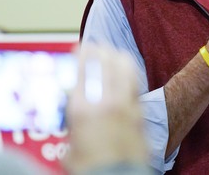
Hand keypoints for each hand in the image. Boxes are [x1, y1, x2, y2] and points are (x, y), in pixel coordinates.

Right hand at [64, 43, 148, 172]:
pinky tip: (128, 72)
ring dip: (118, 58)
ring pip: (125, 70)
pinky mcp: (139, 114)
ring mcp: (126, 106)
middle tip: (97, 45)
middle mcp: (105, 102)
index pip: (84, 70)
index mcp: (83, 109)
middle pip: (106, 64)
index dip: (83, 54)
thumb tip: (73, 125)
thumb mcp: (69, 148)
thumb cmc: (89, 169)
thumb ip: (72, 130)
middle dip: (101, 51)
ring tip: (114, 52)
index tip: (81, 46)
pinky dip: (130, 74)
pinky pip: (135, 85)